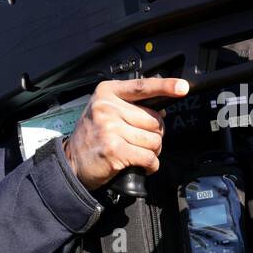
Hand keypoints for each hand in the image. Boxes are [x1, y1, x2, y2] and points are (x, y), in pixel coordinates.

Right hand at [63, 77, 188, 190]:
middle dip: (155, 134)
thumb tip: (162, 108)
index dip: (165, 86)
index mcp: (107, 92)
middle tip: (142, 141)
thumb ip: (130, 106)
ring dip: (153, 151)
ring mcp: (110, 128)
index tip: (182, 87)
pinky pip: (148, 157)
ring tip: (138, 153)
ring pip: (154, 140)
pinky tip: (143, 166)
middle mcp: (108, 107)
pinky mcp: (114, 150)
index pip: (142, 86)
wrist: (70, 162)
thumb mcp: (105, 110)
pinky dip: (151, 165)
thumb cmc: (92, 136)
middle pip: (154, 119)